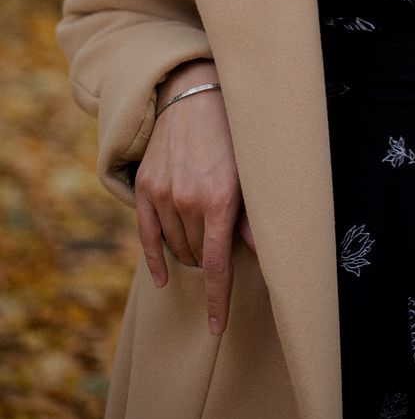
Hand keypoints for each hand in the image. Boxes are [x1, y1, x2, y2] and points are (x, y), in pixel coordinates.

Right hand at [135, 60, 255, 336]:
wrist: (196, 92)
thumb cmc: (235, 132)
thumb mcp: (254, 173)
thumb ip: (255, 216)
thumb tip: (264, 254)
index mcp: (219, 201)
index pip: (218, 266)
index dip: (218, 299)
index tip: (217, 326)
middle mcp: (186, 201)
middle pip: (198, 255)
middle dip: (212, 260)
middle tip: (226, 245)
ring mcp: (162, 194)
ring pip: (176, 246)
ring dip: (190, 252)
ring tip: (206, 239)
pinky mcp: (145, 186)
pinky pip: (147, 234)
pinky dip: (155, 257)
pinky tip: (163, 276)